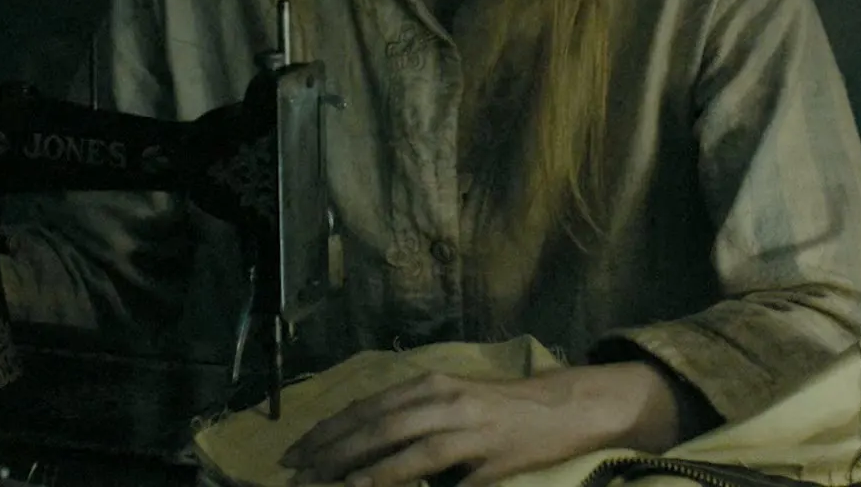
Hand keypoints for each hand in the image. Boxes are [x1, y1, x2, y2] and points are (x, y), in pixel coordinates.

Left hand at [278, 362, 680, 486]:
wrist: (566, 407)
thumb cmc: (507, 411)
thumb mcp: (455, 405)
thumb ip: (416, 423)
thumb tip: (370, 451)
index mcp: (429, 384)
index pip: (366, 407)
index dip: (327, 430)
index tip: (294, 452)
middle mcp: (440, 396)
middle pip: (372, 424)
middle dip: (328, 451)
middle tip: (293, 473)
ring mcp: (463, 422)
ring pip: (397, 443)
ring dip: (355, 467)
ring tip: (322, 484)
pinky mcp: (485, 451)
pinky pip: (434, 468)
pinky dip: (397, 479)